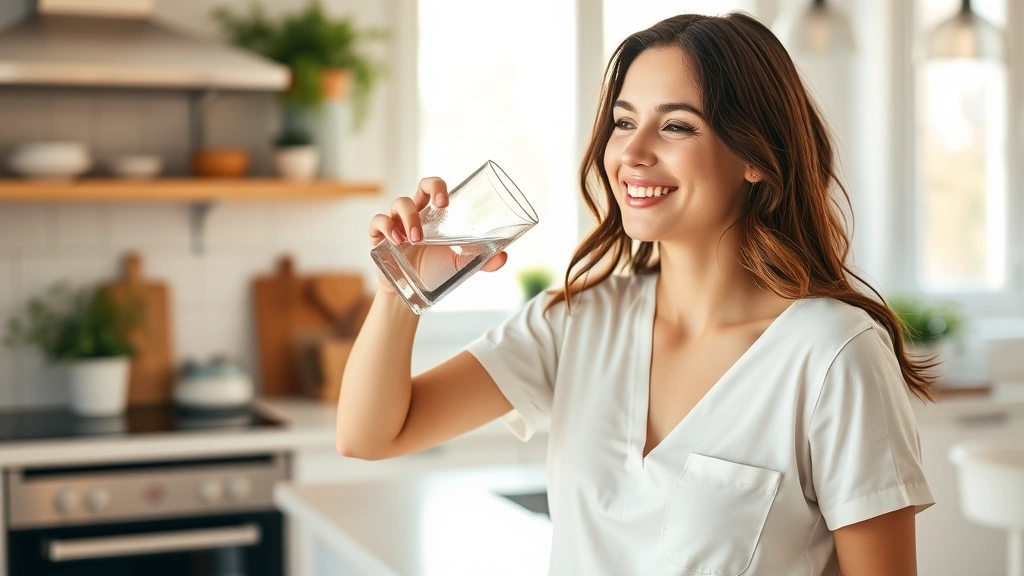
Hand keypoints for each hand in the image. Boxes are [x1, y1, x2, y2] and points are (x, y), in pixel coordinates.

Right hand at [369, 177, 507, 295]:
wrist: (411, 293)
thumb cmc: (435, 271)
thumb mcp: (460, 265)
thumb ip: (482, 260)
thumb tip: (503, 257)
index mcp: (433, 216)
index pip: (434, 188)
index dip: (438, 187)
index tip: (445, 202)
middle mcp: (416, 214)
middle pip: (420, 187)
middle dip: (429, 189)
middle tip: (439, 206)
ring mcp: (396, 223)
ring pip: (399, 204)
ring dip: (409, 218)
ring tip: (416, 239)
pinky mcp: (380, 237)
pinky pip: (378, 222)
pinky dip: (387, 227)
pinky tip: (397, 241)